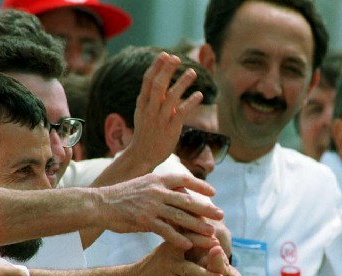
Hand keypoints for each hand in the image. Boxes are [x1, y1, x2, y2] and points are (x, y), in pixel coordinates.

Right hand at [97, 173, 224, 249]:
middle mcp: (156, 190)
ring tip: (210, 234)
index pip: (184, 179)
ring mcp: (151, 205)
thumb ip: (162, 189)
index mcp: (157, 180)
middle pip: (187, 200)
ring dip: (197, 226)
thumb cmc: (123, 196)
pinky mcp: (144, 220)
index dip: (200, 185)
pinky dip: (178, 238)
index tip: (214, 192)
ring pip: (180, 217)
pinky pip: (165, 231)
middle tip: (221, 215)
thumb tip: (182, 193)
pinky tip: (188, 245)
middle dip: (206, 209)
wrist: (99, 204)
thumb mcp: (144, 184)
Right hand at [127, 51, 202, 169]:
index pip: (147, 81)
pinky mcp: (170, 129)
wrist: (142, 155)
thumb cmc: (146, 133)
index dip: (156, 67)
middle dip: (167, 70)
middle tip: (177, 58)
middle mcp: (150, 109)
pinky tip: (199, 94)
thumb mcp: (143, 113)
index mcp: (142, 104)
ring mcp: (160, 119)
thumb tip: (160, 82)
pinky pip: (181, 112)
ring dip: (182, 83)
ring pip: (171, 97)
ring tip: (192, 72)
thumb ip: (151, 99)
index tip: (165, 54)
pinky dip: (190, 102)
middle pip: (158, 85)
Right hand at [130, 241, 224, 275]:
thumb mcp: (171, 247)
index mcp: (172, 245)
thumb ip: (189, 241)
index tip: (217, 244)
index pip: (188, 241)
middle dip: (208, 273)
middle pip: (190, 268)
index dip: (202, 242)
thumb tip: (217, 234)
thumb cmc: (161, 261)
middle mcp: (168, 260)